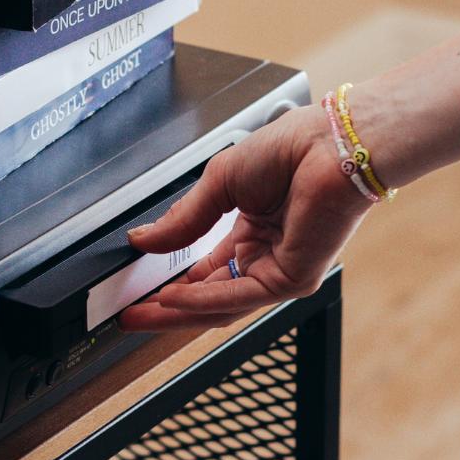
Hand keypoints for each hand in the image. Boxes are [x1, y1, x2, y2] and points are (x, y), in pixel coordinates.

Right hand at [119, 103, 370, 330]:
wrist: (328, 145)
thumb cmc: (292, 150)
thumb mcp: (219, 183)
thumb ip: (184, 219)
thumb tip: (145, 240)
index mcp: (253, 230)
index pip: (206, 271)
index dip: (171, 283)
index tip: (138, 289)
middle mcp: (267, 254)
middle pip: (209, 296)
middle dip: (167, 307)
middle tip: (131, 313)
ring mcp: (279, 270)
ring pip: (219, 304)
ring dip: (178, 312)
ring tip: (141, 314)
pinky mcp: (291, 280)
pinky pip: (236, 296)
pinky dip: (200, 300)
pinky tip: (172, 298)